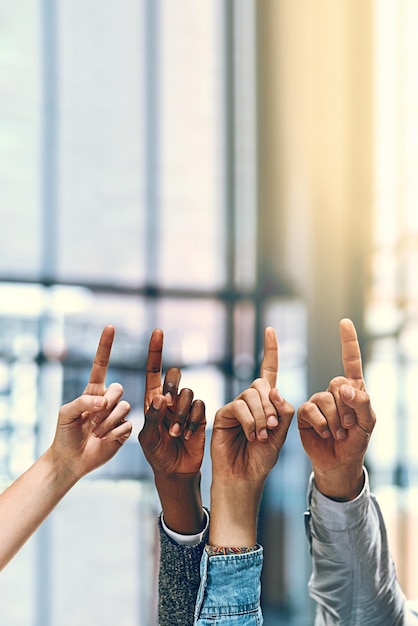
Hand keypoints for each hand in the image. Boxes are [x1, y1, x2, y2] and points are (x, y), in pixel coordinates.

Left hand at [50, 325, 131, 480]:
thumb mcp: (65, 414)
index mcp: (92, 392)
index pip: (100, 364)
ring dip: (108, 422)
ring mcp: (117, 415)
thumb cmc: (64, 434)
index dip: (105, 346)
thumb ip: (83, 401)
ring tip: (96, 433)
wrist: (71, 460)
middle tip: (92, 419)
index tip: (110, 327)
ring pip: (124, 407)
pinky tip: (105, 439)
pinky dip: (114, 433)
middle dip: (107, 403)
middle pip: (118, 389)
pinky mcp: (124, 430)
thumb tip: (103, 400)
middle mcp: (107, 400)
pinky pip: (127, 424)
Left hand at [138, 328, 205, 533]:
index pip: (154, 371)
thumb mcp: (147, 438)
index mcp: (153, 401)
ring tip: (175, 434)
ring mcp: (186, 408)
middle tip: (168, 405)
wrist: (175, 472)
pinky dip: (193, 421)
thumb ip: (152, 417)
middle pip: (175, 377)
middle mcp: (170, 400)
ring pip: (188, 394)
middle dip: (172, 387)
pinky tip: (188, 435)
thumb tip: (161, 397)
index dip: (156, 351)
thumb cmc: (156, 455)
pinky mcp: (200, 416)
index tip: (157, 331)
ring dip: (181, 415)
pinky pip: (200, 407)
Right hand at [209, 327, 293, 545]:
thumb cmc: (264, 457)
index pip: (268, 370)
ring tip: (262, 436)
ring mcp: (235, 406)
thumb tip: (273, 389)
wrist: (245, 476)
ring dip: (261, 416)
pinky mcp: (222, 413)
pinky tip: (252, 436)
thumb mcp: (282, 433)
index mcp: (266, 401)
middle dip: (270, 406)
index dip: (270, 350)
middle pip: (262, 385)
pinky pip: (239, 407)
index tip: (271, 329)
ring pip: (251, 395)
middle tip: (272, 428)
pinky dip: (250, 422)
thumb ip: (282, 410)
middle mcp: (250, 400)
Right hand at [297, 318, 375, 499]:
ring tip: (339, 434)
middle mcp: (334, 393)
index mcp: (353, 390)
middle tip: (350, 426)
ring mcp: (318, 402)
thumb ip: (362, 403)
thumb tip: (345, 388)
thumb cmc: (356, 442)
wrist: (339, 463)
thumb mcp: (368, 423)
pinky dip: (321, 423)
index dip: (348, 342)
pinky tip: (325, 434)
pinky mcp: (304, 413)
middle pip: (338, 384)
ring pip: (324, 399)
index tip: (345, 322)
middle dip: (347, 408)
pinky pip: (310, 409)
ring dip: (335, 420)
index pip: (351, 361)